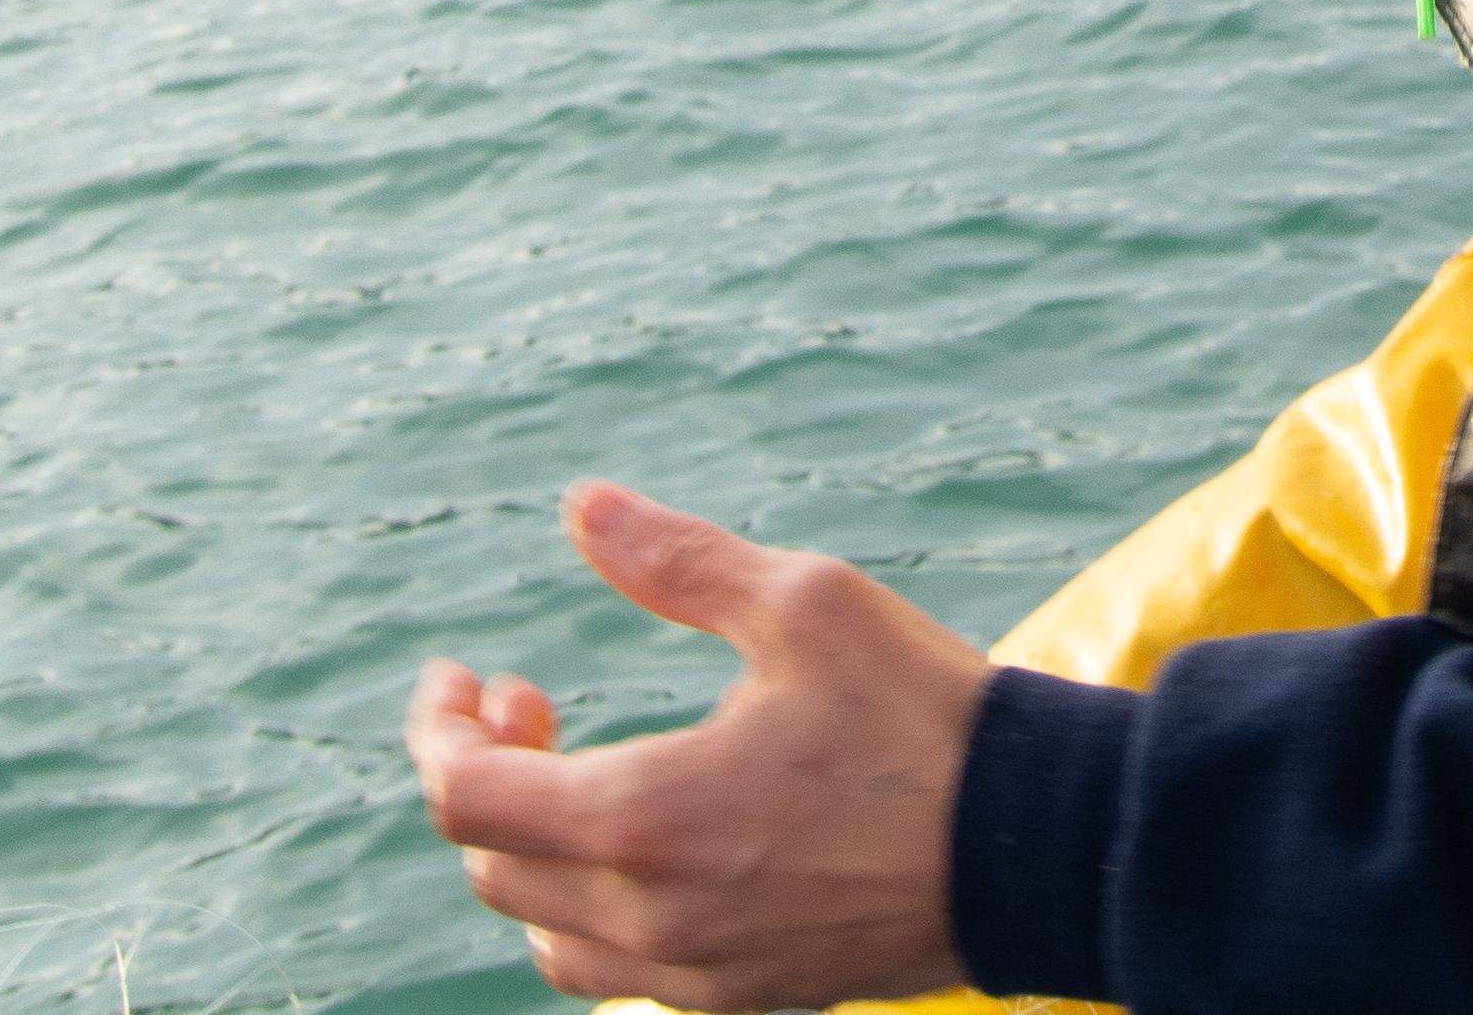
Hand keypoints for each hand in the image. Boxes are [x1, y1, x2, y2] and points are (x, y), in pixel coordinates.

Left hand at [404, 480, 985, 1009]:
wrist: (1034, 844)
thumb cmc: (921, 714)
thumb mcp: (805, 603)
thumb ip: (678, 560)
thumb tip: (580, 507)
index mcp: (644, 816)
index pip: (464, 798)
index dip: (438, 729)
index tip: (467, 673)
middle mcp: (651, 916)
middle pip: (491, 868)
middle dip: (485, 773)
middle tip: (533, 699)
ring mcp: (698, 972)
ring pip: (545, 936)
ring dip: (532, 853)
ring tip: (583, 773)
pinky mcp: (745, 998)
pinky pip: (617, 974)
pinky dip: (592, 912)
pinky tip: (648, 843)